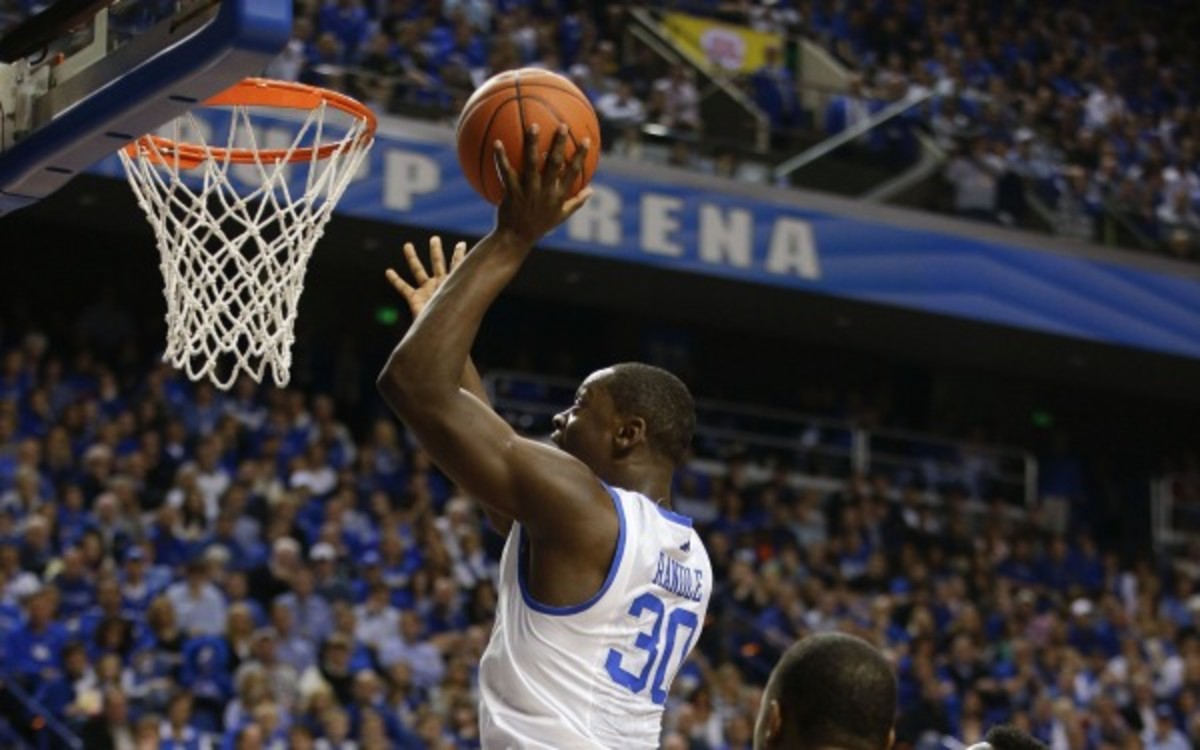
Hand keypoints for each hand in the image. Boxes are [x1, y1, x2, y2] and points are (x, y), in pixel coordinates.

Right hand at [385, 236, 467, 316]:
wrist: (441, 335)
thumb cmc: (455, 320)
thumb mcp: (462, 297)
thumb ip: (466, 281)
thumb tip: (470, 256)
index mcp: (453, 284)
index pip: (456, 265)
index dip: (459, 255)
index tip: (461, 244)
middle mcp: (440, 285)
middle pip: (437, 263)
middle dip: (436, 251)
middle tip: (435, 239)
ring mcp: (427, 291)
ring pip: (418, 270)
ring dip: (412, 258)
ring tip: (407, 245)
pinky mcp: (415, 299)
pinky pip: (403, 288)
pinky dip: (396, 280)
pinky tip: (389, 271)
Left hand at [493, 123, 592, 245]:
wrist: (516, 238)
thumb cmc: (539, 226)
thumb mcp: (561, 216)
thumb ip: (576, 202)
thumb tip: (591, 190)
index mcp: (558, 195)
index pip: (573, 172)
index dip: (580, 156)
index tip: (585, 140)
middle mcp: (545, 191)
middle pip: (554, 163)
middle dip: (559, 143)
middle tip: (561, 125)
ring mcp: (528, 191)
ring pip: (531, 164)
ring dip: (531, 144)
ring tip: (532, 126)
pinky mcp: (512, 192)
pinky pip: (506, 172)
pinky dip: (501, 158)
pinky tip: (497, 142)